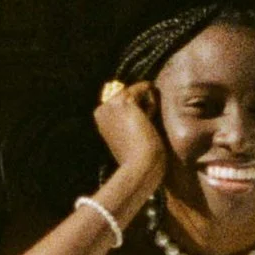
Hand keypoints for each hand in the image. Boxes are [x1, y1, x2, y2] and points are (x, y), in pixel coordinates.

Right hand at [92, 80, 167, 204]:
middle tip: (142, 131)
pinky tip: (147, 121)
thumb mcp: (129, 137)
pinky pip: (146, 88)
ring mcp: (111, 103)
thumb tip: (143, 100)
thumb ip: (128, 120)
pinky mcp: (124, 101)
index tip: (137, 134)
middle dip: (143, 107)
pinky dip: (152, 102)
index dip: (138, 114)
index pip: (125, 101)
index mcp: (101, 117)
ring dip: (149, 105)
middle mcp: (102, 108)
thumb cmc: (139, 158)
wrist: (139, 166)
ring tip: (145, 127)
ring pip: (139, 90)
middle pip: (133, 93)